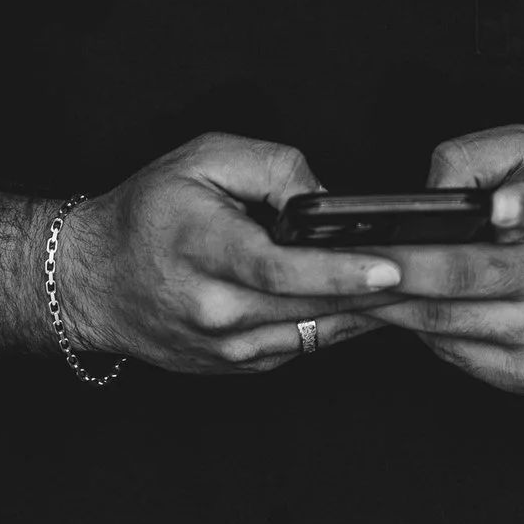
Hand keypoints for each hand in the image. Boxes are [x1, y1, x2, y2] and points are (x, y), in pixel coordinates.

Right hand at [54, 133, 402, 376]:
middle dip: (376, 293)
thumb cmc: (148, 212)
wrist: (90, 280)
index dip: (342, 270)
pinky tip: (368, 304)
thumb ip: (273, 168)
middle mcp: (214, 310)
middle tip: (433, 273)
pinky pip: (300, 348)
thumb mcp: (204, 158)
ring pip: (313, 334)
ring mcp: (224, 346)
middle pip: (310, 308)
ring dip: (364, 314)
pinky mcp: (234, 366)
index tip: (392, 266)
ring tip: (416, 288)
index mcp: (204, 251)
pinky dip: (336, 326)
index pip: (282, 268)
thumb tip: (327, 201)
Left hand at [360, 127, 523, 394]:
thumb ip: (481, 156)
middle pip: (464, 275)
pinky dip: (417, 333)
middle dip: (398, 269)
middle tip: (346, 259)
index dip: (519, 204)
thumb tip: (427, 190)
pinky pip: (455, 354)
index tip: (496, 207)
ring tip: (346, 289)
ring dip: (391, 307)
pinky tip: (391, 314)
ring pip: (448, 322)